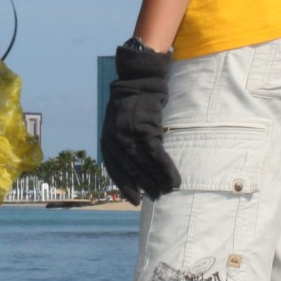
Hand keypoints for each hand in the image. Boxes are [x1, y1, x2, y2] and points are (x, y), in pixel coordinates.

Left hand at [101, 43, 180, 204]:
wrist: (138, 81)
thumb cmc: (130, 104)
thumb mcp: (118, 125)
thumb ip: (122, 144)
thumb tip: (135, 168)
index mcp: (107, 140)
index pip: (115, 170)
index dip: (126, 186)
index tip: (135, 200)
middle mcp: (116, 139)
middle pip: (132, 169)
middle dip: (145, 185)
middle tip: (156, 197)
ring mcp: (130, 135)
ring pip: (145, 164)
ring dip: (158, 179)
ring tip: (168, 190)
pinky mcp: (146, 129)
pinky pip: (157, 155)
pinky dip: (166, 168)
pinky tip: (173, 178)